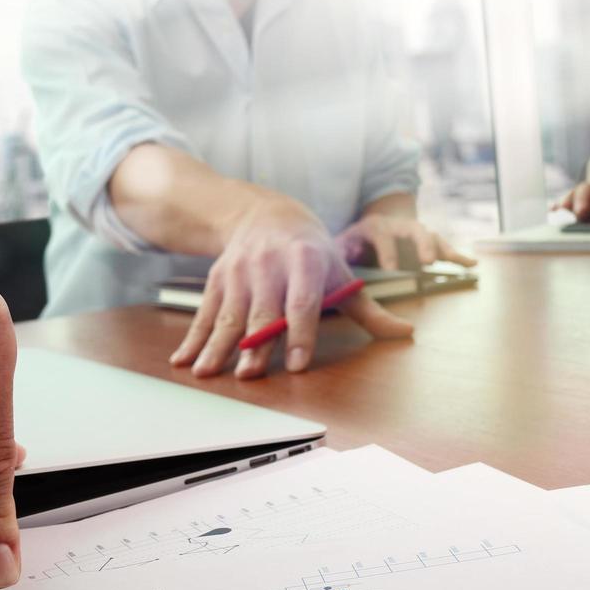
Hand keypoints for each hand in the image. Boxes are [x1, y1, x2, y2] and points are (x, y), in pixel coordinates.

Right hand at [168, 191, 412, 379]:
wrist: (265, 213)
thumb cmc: (311, 252)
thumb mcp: (341, 272)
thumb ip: (369, 310)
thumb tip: (406, 334)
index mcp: (305, 261)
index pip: (302, 302)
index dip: (301, 333)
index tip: (298, 363)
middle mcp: (268, 265)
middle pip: (261, 311)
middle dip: (255, 344)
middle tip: (250, 376)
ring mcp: (239, 272)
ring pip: (227, 314)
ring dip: (217, 347)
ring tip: (208, 374)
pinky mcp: (217, 279)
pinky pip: (203, 312)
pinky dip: (193, 338)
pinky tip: (183, 360)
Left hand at [337, 215, 475, 270]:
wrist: (377, 222)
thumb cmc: (357, 240)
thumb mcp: (344, 243)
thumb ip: (341, 253)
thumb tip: (333, 268)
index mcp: (376, 226)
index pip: (382, 236)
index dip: (387, 251)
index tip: (392, 269)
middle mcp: (400, 227)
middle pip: (414, 231)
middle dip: (422, 245)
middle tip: (427, 262)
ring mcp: (417, 233)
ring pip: (433, 237)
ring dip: (444, 249)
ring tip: (458, 262)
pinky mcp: (429, 243)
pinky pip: (445, 248)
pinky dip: (458, 256)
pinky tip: (472, 265)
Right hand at [556, 175, 589, 222]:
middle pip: (587, 188)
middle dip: (583, 200)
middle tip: (580, 213)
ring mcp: (584, 193)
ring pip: (573, 193)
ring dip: (566, 202)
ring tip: (560, 211)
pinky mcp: (575, 200)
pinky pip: (564, 200)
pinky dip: (557, 205)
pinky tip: (552, 211)